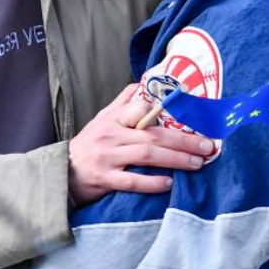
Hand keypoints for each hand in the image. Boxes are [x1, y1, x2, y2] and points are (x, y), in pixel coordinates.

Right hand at [68, 83, 214, 205]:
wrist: (61, 172)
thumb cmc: (87, 144)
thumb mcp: (101, 119)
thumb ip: (122, 104)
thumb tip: (144, 85)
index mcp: (112, 119)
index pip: (139, 109)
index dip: (163, 112)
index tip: (189, 118)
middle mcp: (111, 136)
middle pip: (152, 135)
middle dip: (183, 141)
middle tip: (207, 147)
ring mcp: (108, 158)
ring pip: (146, 155)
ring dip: (175, 159)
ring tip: (197, 164)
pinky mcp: (105, 179)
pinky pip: (132, 181)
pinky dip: (153, 182)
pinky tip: (170, 183)